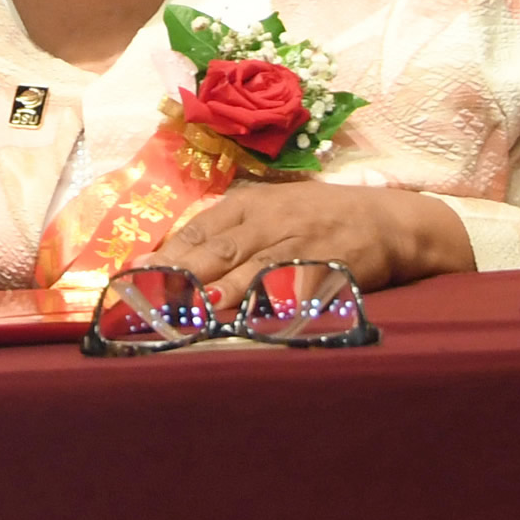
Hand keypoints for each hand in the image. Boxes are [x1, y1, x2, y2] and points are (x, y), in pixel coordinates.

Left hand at [152, 181, 473, 306]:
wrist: (385, 218)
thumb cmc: (319, 217)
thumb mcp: (270, 213)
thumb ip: (226, 235)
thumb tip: (171, 261)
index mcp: (248, 205)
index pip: (196, 231)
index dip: (164, 257)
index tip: (133, 281)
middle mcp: (267, 219)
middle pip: (215, 249)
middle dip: (180, 275)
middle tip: (149, 300)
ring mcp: (297, 240)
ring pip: (250, 266)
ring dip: (221, 288)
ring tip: (194, 308)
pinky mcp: (326, 262)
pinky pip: (296, 283)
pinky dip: (274, 299)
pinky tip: (254, 315)